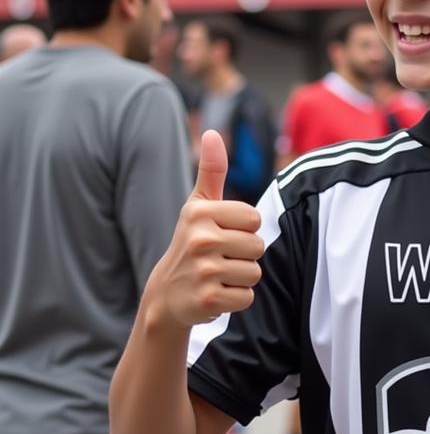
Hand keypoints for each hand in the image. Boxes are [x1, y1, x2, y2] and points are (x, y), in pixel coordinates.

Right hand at [147, 131, 264, 328]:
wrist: (167, 294)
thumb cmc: (191, 242)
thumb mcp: (198, 206)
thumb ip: (211, 171)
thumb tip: (212, 133)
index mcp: (200, 212)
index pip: (254, 219)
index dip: (244, 230)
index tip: (221, 234)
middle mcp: (199, 239)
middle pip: (258, 246)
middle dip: (244, 255)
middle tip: (219, 258)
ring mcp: (203, 271)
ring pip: (254, 273)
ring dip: (241, 278)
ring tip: (217, 275)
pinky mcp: (208, 300)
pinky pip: (247, 297)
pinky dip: (236, 299)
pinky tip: (215, 294)